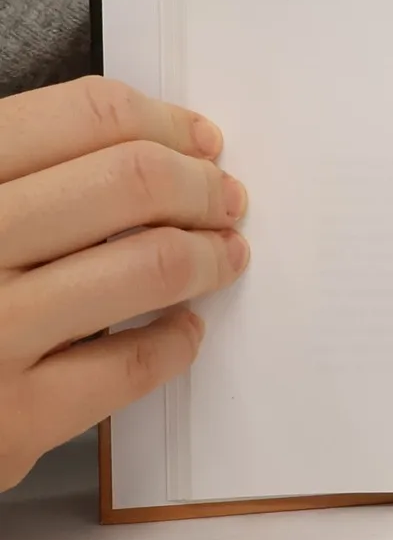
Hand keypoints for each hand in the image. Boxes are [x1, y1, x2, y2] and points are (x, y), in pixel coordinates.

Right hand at [0, 76, 248, 491]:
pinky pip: (131, 365)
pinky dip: (177, 341)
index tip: (198, 139)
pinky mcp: (9, 423)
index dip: (163, 122)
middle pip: (131, 181)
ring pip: (151, 265)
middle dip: (200, 185)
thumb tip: (149, 145)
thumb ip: (19, 172)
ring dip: (210, 255)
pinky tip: (180, 330)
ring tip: (223, 255)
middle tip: (224, 198)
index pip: (84, 116)